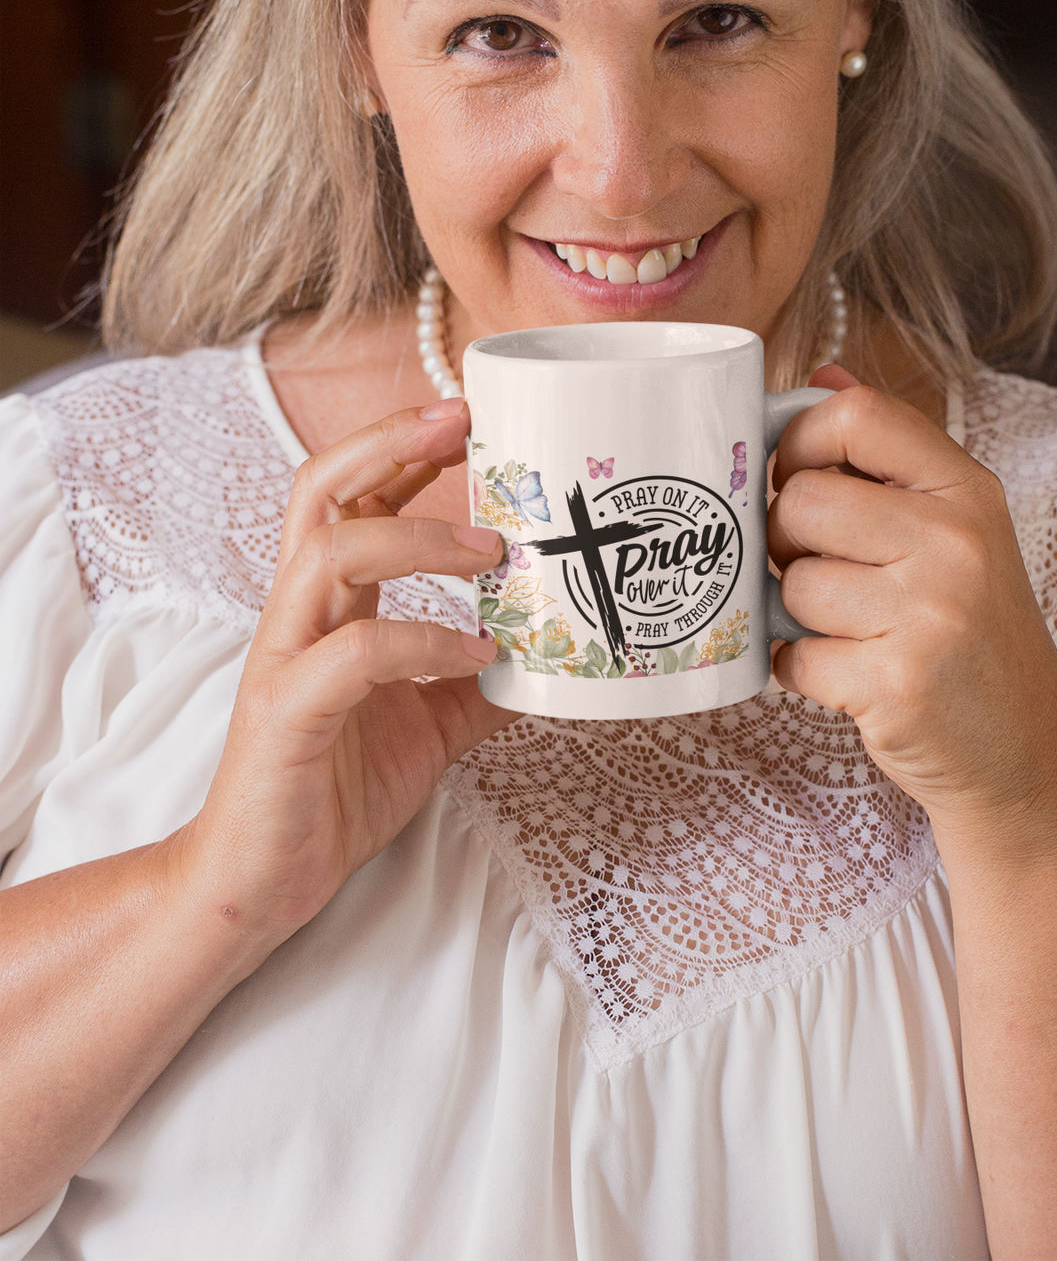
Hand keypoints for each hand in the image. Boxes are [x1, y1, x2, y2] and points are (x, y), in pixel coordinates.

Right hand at [178, 399, 513, 938]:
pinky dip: (421, 641)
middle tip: (462, 422)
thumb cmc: (333, 788)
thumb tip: (553, 657)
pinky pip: (352, 655)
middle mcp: (298, 614)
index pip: (351, 494)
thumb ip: (476, 682)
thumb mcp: (430, 724)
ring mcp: (286, 658)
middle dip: (389, 442)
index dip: (402, 446)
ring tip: (491, 551)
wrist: (263, 880)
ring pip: (329, 553)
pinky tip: (476, 653)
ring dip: (416, 535)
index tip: (468, 416)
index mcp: (327, 605)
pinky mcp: (287, 713)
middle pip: (319, 489)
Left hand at [769, 369, 1056, 836]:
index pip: (857, 415)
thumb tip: (821, 374)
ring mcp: (931, 615)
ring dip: (799, 615)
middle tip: (820, 570)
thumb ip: (886, 455)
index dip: (801, 440)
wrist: (1024, 760)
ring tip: (851, 631)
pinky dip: (802, 671)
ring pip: (794, 583)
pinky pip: (793, 656)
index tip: (797, 475)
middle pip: (802, 499)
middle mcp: (957, 543)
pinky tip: (849, 676)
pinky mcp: (897, 685)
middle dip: (788, 540)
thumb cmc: (973, 637)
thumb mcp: (957, 531)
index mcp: (968, 491)